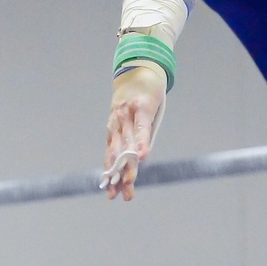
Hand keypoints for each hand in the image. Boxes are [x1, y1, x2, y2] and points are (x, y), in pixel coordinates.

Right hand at [101, 62, 166, 201]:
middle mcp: (125, 114)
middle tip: (129, 186)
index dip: (142, 143)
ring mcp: (115, 120)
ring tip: (114, 193)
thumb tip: (142, 157)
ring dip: (114, 173)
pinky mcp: (110, 126)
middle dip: (126, 167)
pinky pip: (109, 147)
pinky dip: (108, 164)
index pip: (142, 128)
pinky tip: (108, 182)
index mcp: (142, 106)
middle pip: (126, 145)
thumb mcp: (158, 107)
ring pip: (114, 150)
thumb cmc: (153, 91)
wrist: (135, 72)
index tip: (143, 157)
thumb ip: (150, 131)